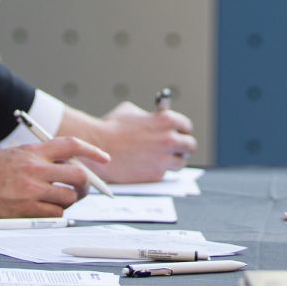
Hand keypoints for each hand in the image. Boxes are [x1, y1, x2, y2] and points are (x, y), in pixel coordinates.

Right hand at [0, 139, 112, 219]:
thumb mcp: (14, 154)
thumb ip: (39, 158)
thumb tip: (65, 166)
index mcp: (33, 151)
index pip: (72, 145)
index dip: (92, 151)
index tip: (104, 159)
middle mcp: (36, 169)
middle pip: (78, 175)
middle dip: (86, 184)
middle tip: (82, 189)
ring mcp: (32, 190)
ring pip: (69, 197)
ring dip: (69, 201)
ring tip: (58, 201)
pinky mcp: (26, 210)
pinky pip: (55, 214)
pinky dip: (56, 214)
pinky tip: (46, 211)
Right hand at [70, 101, 197, 182]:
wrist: (96, 146)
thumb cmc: (111, 127)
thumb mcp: (131, 111)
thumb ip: (148, 116)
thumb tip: (154, 119)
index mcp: (166, 120)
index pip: (186, 126)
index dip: (181, 130)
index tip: (179, 134)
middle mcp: (169, 139)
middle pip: (190, 146)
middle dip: (184, 147)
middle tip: (177, 149)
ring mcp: (163, 158)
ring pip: (180, 162)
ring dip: (174, 160)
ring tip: (163, 159)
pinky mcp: (155, 174)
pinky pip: (164, 173)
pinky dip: (158, 170)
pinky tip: (148, 166)